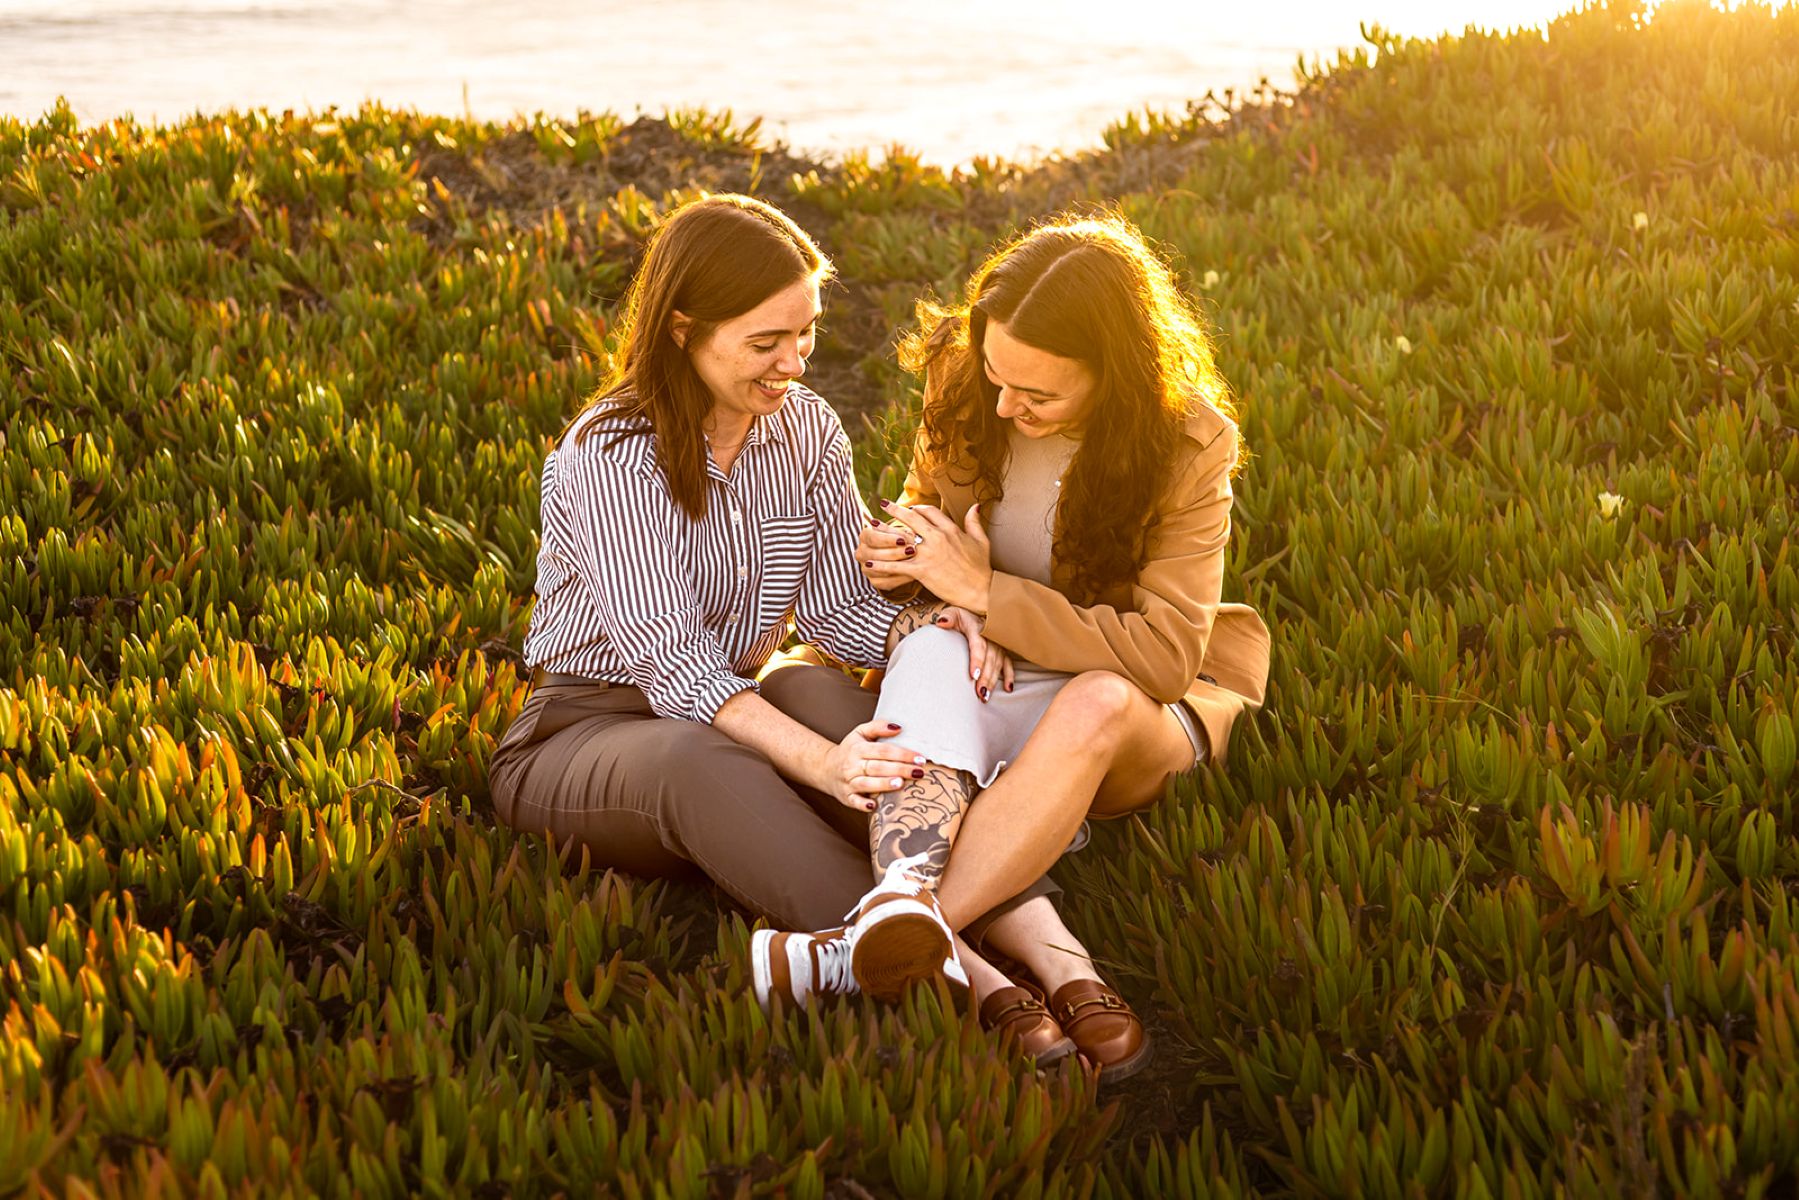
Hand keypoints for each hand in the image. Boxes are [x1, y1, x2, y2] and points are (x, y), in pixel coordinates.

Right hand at [821, 719, 927, 811]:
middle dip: (900, 769)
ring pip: (867, 784)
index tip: (919, 758)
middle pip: (878, 767)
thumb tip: (899, 727)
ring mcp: (849, 782)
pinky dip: (863, 804)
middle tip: (918, 772)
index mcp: (858, 748)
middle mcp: (852, 765)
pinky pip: (854, 801)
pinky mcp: (846, 797)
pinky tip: (875, 805)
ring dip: (884, 784)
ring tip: (900, 783)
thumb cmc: (850, 750)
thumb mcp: (860, 733)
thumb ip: (878, 727)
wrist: (825, 768)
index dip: (902, 754)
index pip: (883, 750)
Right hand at [856, 513, 916, 590]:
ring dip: (897, 566)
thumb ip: (901, 532)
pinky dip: (899, 578)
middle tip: (911, 551)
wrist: (902, 555)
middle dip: (894, 553)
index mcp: (865, 536)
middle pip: (873, 554)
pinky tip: (912, 574)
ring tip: (913, 562)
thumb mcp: (901, 533)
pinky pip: (885, 582)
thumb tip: (908, 531)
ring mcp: (866, 568)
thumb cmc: (902, 539)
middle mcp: (861, 552)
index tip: (902, 540)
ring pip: (878, 569)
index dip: (886, 539)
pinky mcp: (874, 581)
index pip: (871, 537)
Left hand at [876, 499, 994, 612]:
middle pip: (911, 518)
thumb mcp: (981, 541)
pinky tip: (870, 562)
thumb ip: (974, 522)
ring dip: (883, 533)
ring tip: (869, 527)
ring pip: (900, 540)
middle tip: (884, 504)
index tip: (910, 509)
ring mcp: (928, 554)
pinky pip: (897, 566)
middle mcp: (937, 538)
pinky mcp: (922, 570)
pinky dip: (882, 564)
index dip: (918, 509)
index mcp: (950, 530)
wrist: (981, 590)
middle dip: (895, 510)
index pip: (929, 512)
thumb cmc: (981, 568)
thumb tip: (974, 506)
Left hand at [933, 605, 1013, 702]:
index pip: (978, 645)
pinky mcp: (1004, 651)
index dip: (977, 660)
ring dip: (993, 681)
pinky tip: (1008, 689)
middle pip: (990, 659)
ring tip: (985, 696)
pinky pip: (1009, 664)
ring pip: (998, 664)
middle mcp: (991, 637)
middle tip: (979, 693)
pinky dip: (1009, 676)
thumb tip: (941, 623)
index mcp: (977, 627)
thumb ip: (948, 617)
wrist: (975, 615)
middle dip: (986, 677)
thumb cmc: (962, 617)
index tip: (974, 675)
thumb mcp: (954, 613)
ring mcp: (999, 645)